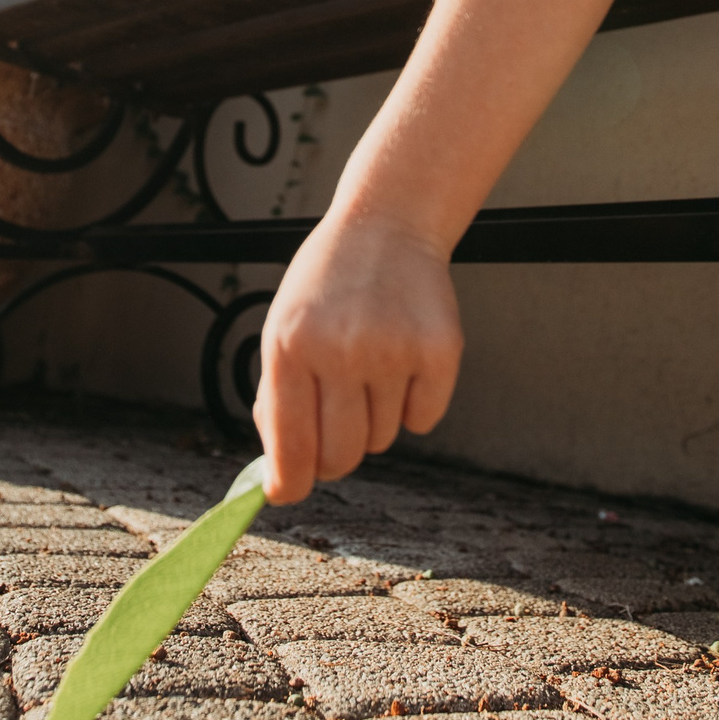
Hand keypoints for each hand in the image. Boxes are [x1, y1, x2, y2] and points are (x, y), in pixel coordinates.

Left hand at [253, 212, 462, 502]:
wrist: (386, 227)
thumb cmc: (328, 285)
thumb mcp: (283, 328)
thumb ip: (278, 398)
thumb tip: (282, 473)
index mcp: (290, 346)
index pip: (290, 444)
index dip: (288, 482)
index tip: (287, 492)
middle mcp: (340, 350)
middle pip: (340, 457)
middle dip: (334, 457)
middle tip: (336, 430)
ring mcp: (392, 350)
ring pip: (382, 439)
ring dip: (374, 418)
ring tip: (370, 365)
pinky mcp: (439, 351)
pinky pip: (424, 420)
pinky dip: (414, 403)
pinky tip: (403, 360)